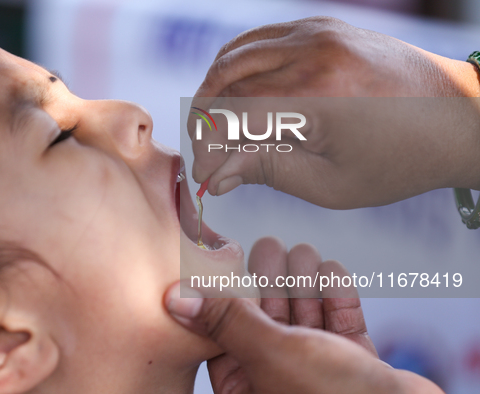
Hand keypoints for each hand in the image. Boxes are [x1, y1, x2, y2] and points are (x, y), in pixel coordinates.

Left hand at [164, 237, 443, 393]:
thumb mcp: (271, 353)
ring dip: (304, 281)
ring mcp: (317, 369)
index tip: (227, 255)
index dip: (228, 291)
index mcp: (246, 384)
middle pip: (266, 317)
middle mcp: (277, 377)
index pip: (224, 329)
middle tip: (270, 245)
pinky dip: (335, 296)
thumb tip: (174, 299)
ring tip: (303, 253)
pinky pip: (338, 322)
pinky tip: (331, 270)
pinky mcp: (351, 362)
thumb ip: (227, 321)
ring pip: (302, 314)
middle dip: (270, 279)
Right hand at [190, 17, 479, 207]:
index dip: (207, 148)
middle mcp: (311, 52)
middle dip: (205, 122)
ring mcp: (316, 31)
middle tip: (207, 153)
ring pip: (235, 56)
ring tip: (217, 127)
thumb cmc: (400, 160)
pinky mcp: (322, 26)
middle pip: (225, 82)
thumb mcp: (331, 183)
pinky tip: (238, 95)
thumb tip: (218, 175)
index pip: (231, 116)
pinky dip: (238, 67)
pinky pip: (260, 40)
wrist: (457, 119)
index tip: (205, 175)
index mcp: (316, 96)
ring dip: (214, 91)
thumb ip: (267, 171)